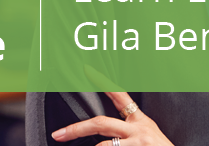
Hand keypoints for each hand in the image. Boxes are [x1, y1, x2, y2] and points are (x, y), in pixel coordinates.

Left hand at [51, 92, 173, 145]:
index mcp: (140, 121)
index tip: (87, 70)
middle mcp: (139, 130)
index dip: (103, 83)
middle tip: (58, 134)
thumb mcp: (150, 134)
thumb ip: (129, 128)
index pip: (120, 95)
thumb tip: (104, 131)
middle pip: (101, 123)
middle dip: (77, 129)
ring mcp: (138, 144)